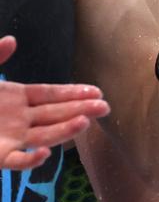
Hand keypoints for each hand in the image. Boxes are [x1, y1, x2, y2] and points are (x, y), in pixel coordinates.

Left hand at [0, 36, 109, 169]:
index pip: (51, 94)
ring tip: (84, 123)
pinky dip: (29, 160)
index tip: (96, 91)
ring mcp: (9, 138)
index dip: (73, 92)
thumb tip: (12, 40)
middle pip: (55, 113)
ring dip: (64, 131)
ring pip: (43, 135)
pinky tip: (42, 154)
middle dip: (80, 110)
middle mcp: (18, 118)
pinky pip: (16, 160)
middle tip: (105, 108)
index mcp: (15, 97)